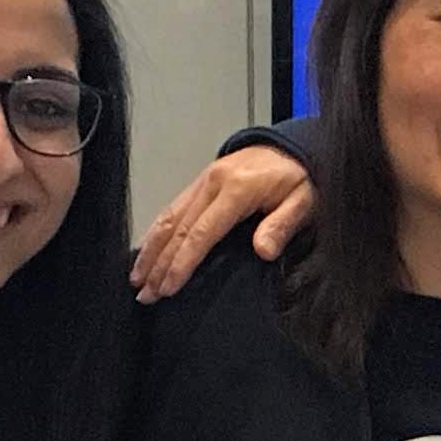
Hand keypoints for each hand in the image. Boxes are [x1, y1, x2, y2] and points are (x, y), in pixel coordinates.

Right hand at [133, 142, 314, 300]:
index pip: (201, 233)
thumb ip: (282, 225)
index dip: (182, 263)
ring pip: (168, 217)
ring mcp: (203, 180)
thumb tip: (263, 251)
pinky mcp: (200, 182)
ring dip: (150, 250)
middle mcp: (212, 183)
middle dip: (158, 264)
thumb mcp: (304, 201)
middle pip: (177, 229)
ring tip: (136, 278)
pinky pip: (173, 208)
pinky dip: (156, 232)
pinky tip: (147, 251)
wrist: (294, 146)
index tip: (167, 288)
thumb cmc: (301, 177)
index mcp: (236, 189)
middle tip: (145, 294)